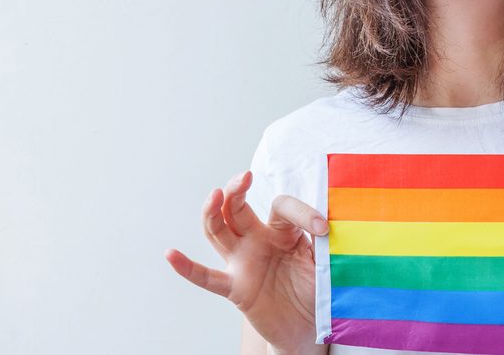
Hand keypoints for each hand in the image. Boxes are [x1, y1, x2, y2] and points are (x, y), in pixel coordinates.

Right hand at [164, 171, 327, 352]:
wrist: (310, 326)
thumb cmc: (316, 288)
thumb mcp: (324, 259)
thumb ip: (323, 240)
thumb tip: (331, 221)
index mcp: (282, 229)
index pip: (282, 206)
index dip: (302, 213)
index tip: (323, 228)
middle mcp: (257, 240)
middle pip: (237, 207)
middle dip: (237, 189)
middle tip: (245, 177)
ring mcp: (243, 262)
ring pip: (218, 231)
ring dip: (213, 213)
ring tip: (215, 195)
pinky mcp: (235, 288)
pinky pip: (207, 277)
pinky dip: (187, 268)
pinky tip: (171, 254)